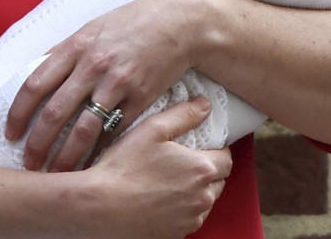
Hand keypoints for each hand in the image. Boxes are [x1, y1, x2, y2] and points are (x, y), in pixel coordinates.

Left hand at [5, 0, 204, 170]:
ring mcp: (117, 84)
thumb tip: (34, 70)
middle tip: (29, 163)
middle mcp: (92, 66)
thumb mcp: (91, 29)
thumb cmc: (129, 24)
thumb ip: (63, 51)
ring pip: (84, 129)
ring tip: (56, 174)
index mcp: (75, 47)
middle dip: (38, 143)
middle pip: (55, 112)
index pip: (35, 84)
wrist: (177, 23)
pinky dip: (100, 152)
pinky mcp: (140, 100)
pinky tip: (91, 166)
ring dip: (66, 156)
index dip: (18, 112)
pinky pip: (115, 132)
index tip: (11, 133)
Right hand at [86, 98, 231, 238]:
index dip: (216, 149)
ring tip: (168, 179)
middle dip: (206, 170)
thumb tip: (205, 105)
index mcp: (201, 169)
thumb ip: (183, 115)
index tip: (200, 145)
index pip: (227, 158)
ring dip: (195, 190)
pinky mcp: (179, 234)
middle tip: (182, 160)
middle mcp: (203, 197)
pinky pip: (190, 217)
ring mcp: (191, 218)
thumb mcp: (152, 129)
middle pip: (219, 181)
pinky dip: (182, 208)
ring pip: (205, 201)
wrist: (103, 207)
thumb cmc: (125, 167)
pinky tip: (160, 198)